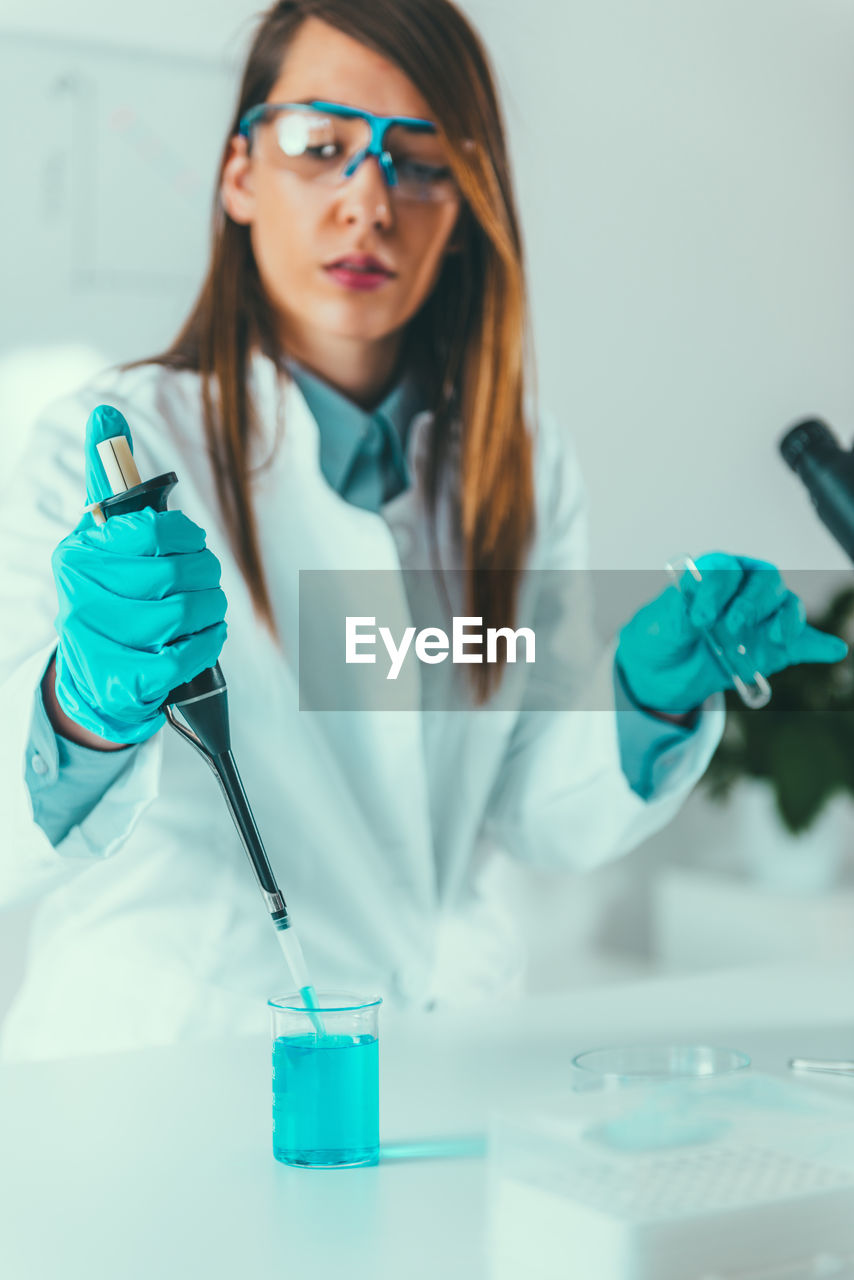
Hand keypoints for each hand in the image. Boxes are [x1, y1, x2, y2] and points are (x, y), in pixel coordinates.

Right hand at [51, 404, 227, 743]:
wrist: (94, 681)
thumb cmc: (111, 599)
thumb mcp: (104, 540)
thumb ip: (110, 481)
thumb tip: (105, 415)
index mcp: (80, 552)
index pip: (153, 530)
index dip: (187, 537)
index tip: (192, 544)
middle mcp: (80, 593)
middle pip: (175, 574)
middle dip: (206, 577)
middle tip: (208, 583)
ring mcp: (97, 640)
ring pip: (183, 613)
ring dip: (211, 611)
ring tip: (207, 612)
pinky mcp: (121, 678)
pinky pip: (185, 654)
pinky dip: (206, 646)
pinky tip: (201, 640)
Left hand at [616, 551, 847, 715]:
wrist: (660, 670)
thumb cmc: (660, 635)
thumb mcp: (660, 624)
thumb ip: (679, 613)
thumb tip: (697, 606)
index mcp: (715, 572)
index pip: (726, 570)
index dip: (716, 591)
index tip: (700, 617)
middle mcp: (744, 588)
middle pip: (764, 582)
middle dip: (751, 603)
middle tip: (733, 627)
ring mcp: (763, 617)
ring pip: (786, 606)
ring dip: (785, 620)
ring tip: (775, 638)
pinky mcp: (774, 647)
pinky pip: (802, 642)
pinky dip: (818, 645)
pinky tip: (833, 650)